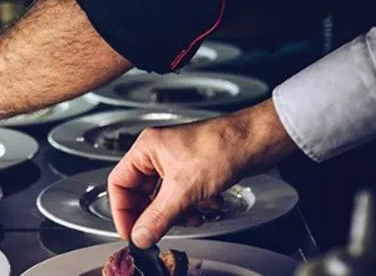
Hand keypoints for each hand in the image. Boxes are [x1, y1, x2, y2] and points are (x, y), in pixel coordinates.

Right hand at [107, 98, 296, 247]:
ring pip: (163, 197)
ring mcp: (176, 161)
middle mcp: (158, 153)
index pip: (118, 183)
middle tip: (159, 231)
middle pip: (141, 193)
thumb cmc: (222, 146)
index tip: (130, 232)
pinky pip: (182, 195)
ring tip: (190, 217)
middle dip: (154, 214)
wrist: (256, 140)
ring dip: (176, 212)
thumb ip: (158, 217)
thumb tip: (140, 235)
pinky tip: (206, 206)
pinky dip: (192, 206)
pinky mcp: (194, 170)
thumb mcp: (184, 189)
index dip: (122, 211)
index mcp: (146, 149)